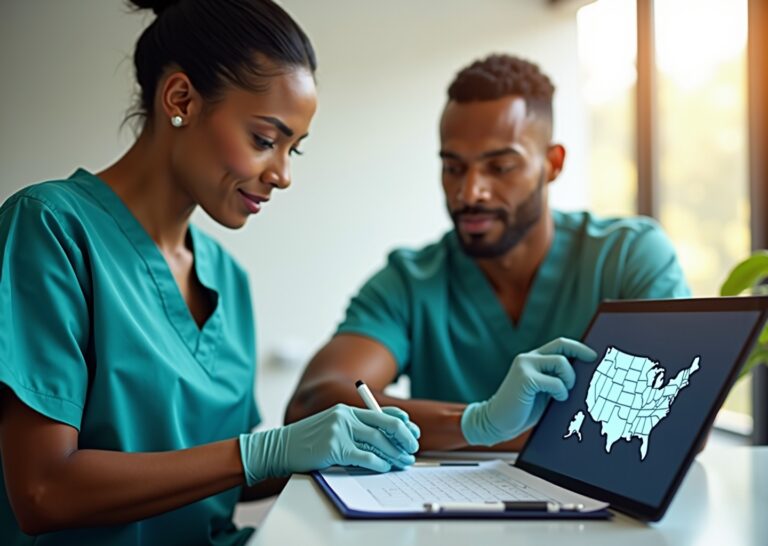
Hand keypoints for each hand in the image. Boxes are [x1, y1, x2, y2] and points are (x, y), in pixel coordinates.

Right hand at [239, 404, 419, 484]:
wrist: (279, 447)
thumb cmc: (306, 441)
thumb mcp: (331, 427)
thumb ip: (353, 428)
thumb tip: (383, 438)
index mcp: (346, 409)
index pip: (382, 410)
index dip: (401, 421)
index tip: (413, 432)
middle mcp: (345, 416)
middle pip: (385, 423)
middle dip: (404, 437)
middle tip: (413, 449)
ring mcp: (339, 430)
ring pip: (378, 440)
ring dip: (395, 453)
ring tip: (404, 462)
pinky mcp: (334, 448)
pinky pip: (364, 456)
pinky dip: (378, 463)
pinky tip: (385, 467)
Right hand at [461, 338, 596, 445]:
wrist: (496, 422)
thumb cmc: (522, 410)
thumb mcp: (543, 392)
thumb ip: (556, 380)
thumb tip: (584, 376)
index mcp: (532, 360)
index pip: (559, 344)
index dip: (578, 347)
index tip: (593, 356)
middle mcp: (527, 358)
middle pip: (561, 345)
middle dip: (580, 354)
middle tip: (591, 368)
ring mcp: (525, 366)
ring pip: (561, 362)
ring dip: (569, 379)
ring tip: (563, 394)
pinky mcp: (525, 378)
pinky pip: (555, 381)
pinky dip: (560, 392)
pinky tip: (556, 400)